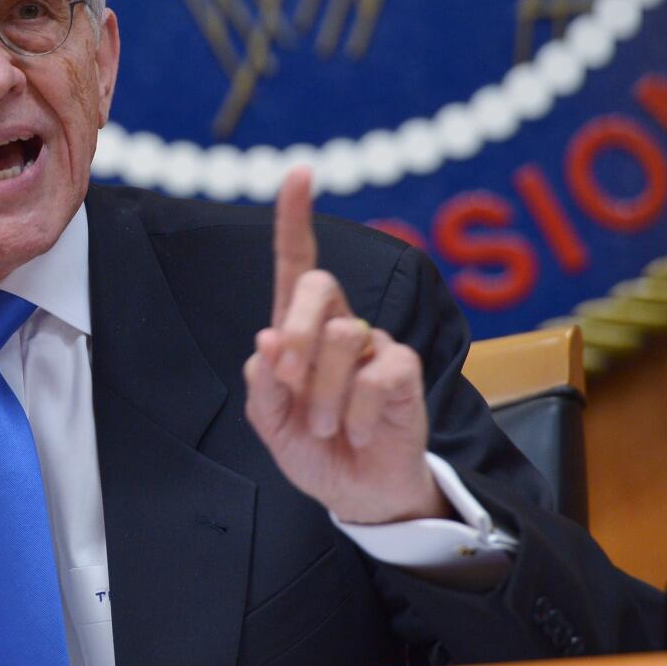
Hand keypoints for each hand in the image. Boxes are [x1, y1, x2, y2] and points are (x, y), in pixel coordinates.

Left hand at [243, 168, 449, 523]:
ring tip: (325, 426)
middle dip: (296, 330)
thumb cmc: (313, 449)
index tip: (299, 173)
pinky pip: (376, 372)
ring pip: (342, 337)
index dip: (295, 219)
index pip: (297, 264)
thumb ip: (263, 384)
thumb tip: (267, 340)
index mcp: (299, 330)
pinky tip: (356, 430)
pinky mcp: (403, 369)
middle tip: (288, 378)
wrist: (357, 493)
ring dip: (320, 395)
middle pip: (317, 286)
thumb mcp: (271, 423)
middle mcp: (339, 325)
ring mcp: (374, 345)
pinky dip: (353, 411)